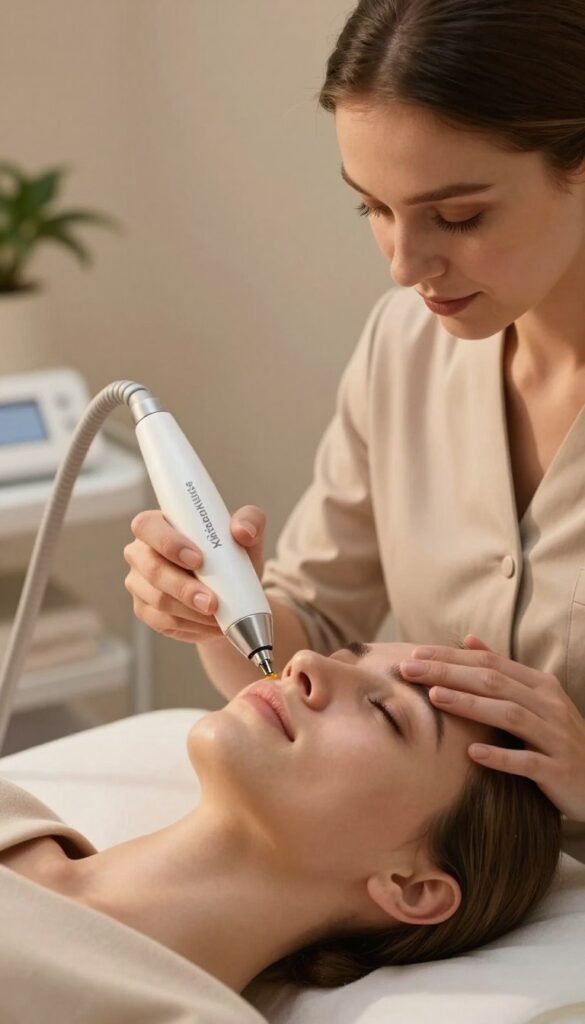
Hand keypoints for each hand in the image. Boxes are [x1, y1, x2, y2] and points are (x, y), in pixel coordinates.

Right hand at [123, 505, 266, 643]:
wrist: (233, 593)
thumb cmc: (232, 556)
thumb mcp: (247, 535)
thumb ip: (251, 521)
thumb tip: (243, 531)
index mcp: (159, 524)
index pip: (147, 526)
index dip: (167, 542)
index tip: (198, 559)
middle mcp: (142, 552)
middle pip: (151, 568)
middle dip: (183, 587)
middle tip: (212, 601)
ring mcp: (139, 583)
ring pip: (158, 599)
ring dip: (191, 610)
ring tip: (218, 614)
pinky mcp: (145, 610)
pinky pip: (162, 621)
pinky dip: (190, 625)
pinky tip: (210, 624)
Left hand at [400, 634, 584, 822]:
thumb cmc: (558, 738)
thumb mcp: (536, 699)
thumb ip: (503, 670)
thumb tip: (471, 640)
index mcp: (541, 685)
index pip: (490, 663)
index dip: (451, 657)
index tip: (415, 653)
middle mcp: (549, 706)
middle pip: (494, 682)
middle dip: (449, 673)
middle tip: (409, 669)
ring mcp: (556, 738)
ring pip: (510, 715)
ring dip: (470, 705)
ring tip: (435, 697)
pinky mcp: (559, 770)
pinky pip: (527, 762)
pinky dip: (500, 756)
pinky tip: (472, 752)